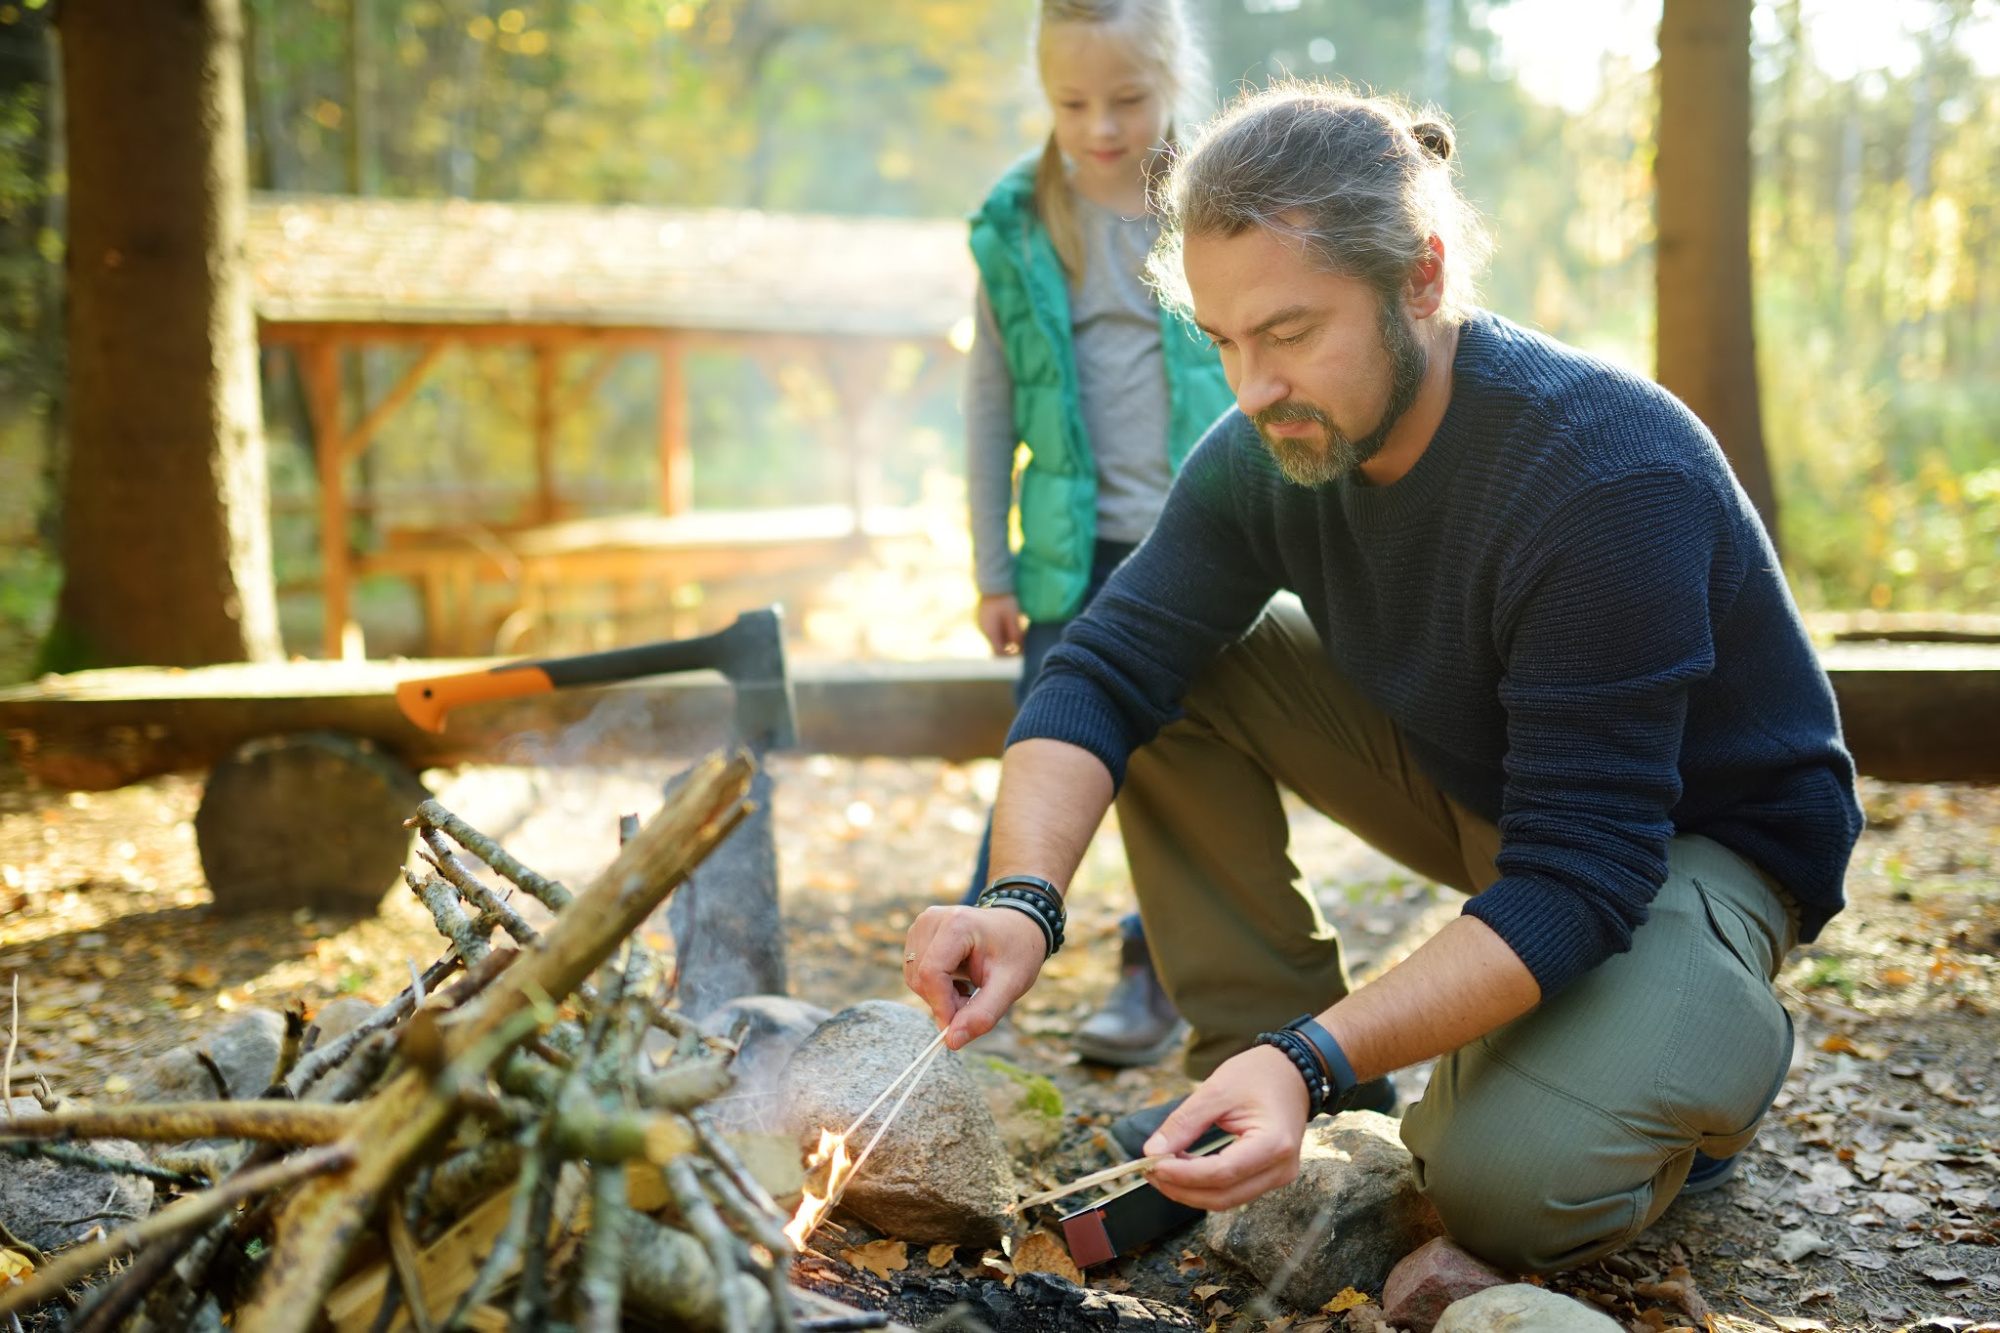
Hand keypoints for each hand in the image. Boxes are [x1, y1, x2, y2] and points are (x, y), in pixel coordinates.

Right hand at [902, 904, 1045, 1047]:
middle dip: (944, 1001)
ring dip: (939, 996)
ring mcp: (922, 925)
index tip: (958, 1027)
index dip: (942, 1005)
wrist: (1019, 926)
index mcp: (957, 924)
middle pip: (921, 977)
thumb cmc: (1017, 953)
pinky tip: (957, 981)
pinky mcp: (918, 934)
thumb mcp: (1009, 986)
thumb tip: (951, 1042)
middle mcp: (932, 919)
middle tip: (973, 1003)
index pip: (932, 973)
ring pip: (914, 978)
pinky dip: (934, 986)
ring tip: (968, 990)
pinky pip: (914, 972)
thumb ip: (982, 1014)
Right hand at [977, 594, 1025, 656]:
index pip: (999, 653)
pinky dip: (1001, 631)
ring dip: (1006, 638)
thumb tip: (1020, 649)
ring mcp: (981, 624)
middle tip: (1023, 640)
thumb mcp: (1013, 617)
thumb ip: (1016, 634)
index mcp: (990, 632)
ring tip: (1018, 629)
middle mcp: (983, 630)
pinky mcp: (982, 619)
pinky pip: (992, 630)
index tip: (1022, 652)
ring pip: (995, 638)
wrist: (993, 582)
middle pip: (997, 646)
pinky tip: (1010, 622)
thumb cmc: (1005, 599)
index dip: (1010, 656)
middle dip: (1010, 646)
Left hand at [1143, 1044, 1311, 1211]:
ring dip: (1190, 1190)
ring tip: (1161, 1168)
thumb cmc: (1259, 1074)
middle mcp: (1281, 1169)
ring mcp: (1278, 1177)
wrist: (1292, 1072)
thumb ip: (1184, 1123)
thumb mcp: (1216, 1090)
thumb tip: (1153, 1151)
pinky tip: (1183, 1168)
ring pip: (1226, 1200)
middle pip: (1223, 1196)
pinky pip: (1233, 1191)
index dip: (1183, 1174)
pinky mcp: (1269, 1176)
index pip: (1222, 1173)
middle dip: (1181, 1189)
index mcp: (1273, 1144)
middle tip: (1149, 1170)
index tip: (1153, 1164)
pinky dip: (1204, 1185)